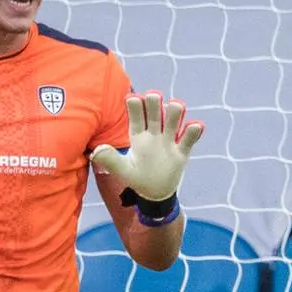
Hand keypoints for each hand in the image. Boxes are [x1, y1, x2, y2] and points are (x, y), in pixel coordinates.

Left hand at [90, 91, 204, 201]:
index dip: (135, 105)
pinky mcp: (182, 151)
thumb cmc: (137, 178)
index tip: (133, 99)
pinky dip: (193, 131)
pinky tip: (195, 126)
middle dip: (155, 101)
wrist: (156, 193)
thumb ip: (111, 160)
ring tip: (176, 107)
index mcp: (137, 136)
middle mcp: (153, 134)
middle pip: (155, 111)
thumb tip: (96, 151)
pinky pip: (189, 138)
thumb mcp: (123, 171)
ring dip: (176, 111)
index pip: (136, 115)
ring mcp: (169, 140)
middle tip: (154, 97)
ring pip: (174, 119)